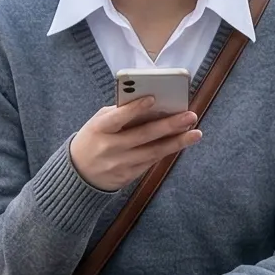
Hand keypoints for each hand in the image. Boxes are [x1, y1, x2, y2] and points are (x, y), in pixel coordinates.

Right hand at [69, 96, 199, 193]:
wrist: (78, 174)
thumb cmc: (93, 139)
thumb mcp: (99, 123)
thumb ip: (121, 114)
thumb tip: (153, 106)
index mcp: (99, 129)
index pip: (118, 118)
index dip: (134, 108)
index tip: (153, 98)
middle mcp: (110, 148)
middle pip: (143, 135)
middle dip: (169, 125)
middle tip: (190, 115)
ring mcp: (120, 164)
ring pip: (153, 152)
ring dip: (176, 142)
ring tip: (195, 133)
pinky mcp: (128, 176)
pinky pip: (151, 161)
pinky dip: (167, 150)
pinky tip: (181, 142)